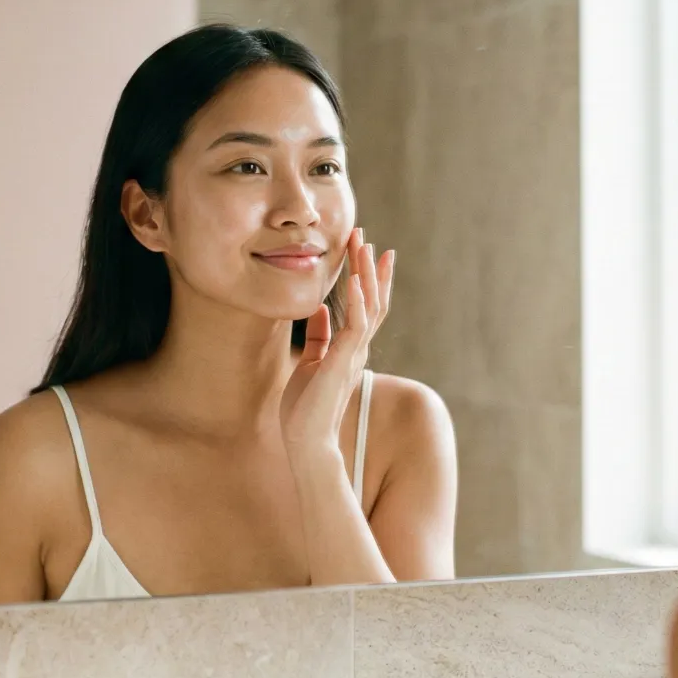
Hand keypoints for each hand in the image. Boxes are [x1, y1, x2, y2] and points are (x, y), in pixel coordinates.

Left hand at [280, 229, 393, 458]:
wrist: (306, 441)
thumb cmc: (305, 408)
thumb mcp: (310, 363)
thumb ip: (319, 337)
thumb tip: (319, 311)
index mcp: (350, 348)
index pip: (366, 306)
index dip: (369, 278)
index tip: (369, 250)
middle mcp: (357, 348)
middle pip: (372, 299)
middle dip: (369, 267)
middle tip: (366, 236)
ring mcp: (353, 354)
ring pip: (368, 306)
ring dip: (366, 274)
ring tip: (364, 246)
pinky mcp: (343, 361)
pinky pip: (356, 325)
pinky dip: (356, 301)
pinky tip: (354, 280)